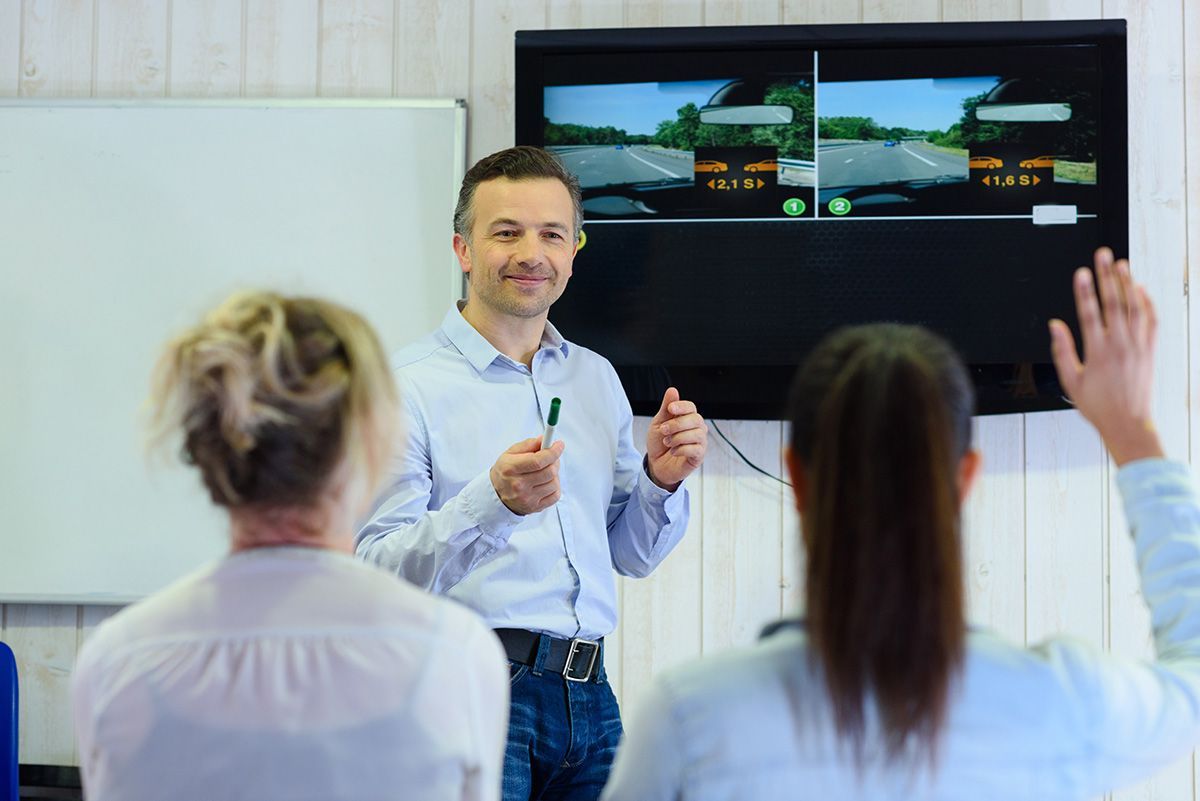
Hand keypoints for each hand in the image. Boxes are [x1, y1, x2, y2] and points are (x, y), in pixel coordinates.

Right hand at [490, 437, 564, 514]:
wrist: (496, 495)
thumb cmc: (505, 472)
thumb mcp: (510, 453)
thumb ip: (528, 444)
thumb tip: (544, 439)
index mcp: (511, 468)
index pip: (538, 460)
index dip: (553, 451)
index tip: (559, 445)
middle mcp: (519, 485)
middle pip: (549, 471)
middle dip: (555, 461)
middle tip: (551, 457)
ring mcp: (527, 498)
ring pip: (554, 483)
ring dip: (554, 474)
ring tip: (545, 472)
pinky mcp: (535, 507)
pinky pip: (555, 495)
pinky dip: (554, 487)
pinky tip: (546, 483)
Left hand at [646, 387, 707, 490]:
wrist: (656, 465)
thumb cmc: (659, 444)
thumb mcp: (658, 424)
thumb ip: (666, 409)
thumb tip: (673, 390)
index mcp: (687, 418)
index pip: (691, 407)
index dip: (682, 406)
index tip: (670, 409)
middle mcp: (697, 429)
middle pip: (696, 419)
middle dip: (677, 424)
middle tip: (663, 430)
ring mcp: (700, 442)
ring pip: (697, 434)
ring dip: (678, 438)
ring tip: (667, 442)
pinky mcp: (699, 456)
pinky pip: (696, 449)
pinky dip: (681, 449)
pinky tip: (673, 451)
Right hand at [1049, 246, 1162, 464]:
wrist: (1128, 422)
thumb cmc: (1098, 406)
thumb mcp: (1070, 381)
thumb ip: (1062, 351)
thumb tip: (1056, 327)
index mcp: (1098, 351)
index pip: (1090, 313)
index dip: (1084, 291)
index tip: (1081, 273)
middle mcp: (1120, 345)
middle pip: (1113, 302)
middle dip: (1106, 276)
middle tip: (1103, 256)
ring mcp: (1138, 345)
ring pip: (1133, 307)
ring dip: (1127, 283)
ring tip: (1121, 265)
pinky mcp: (1150, 350)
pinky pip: (1151, 320)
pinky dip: (1147, 302)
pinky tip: (1141, 290)